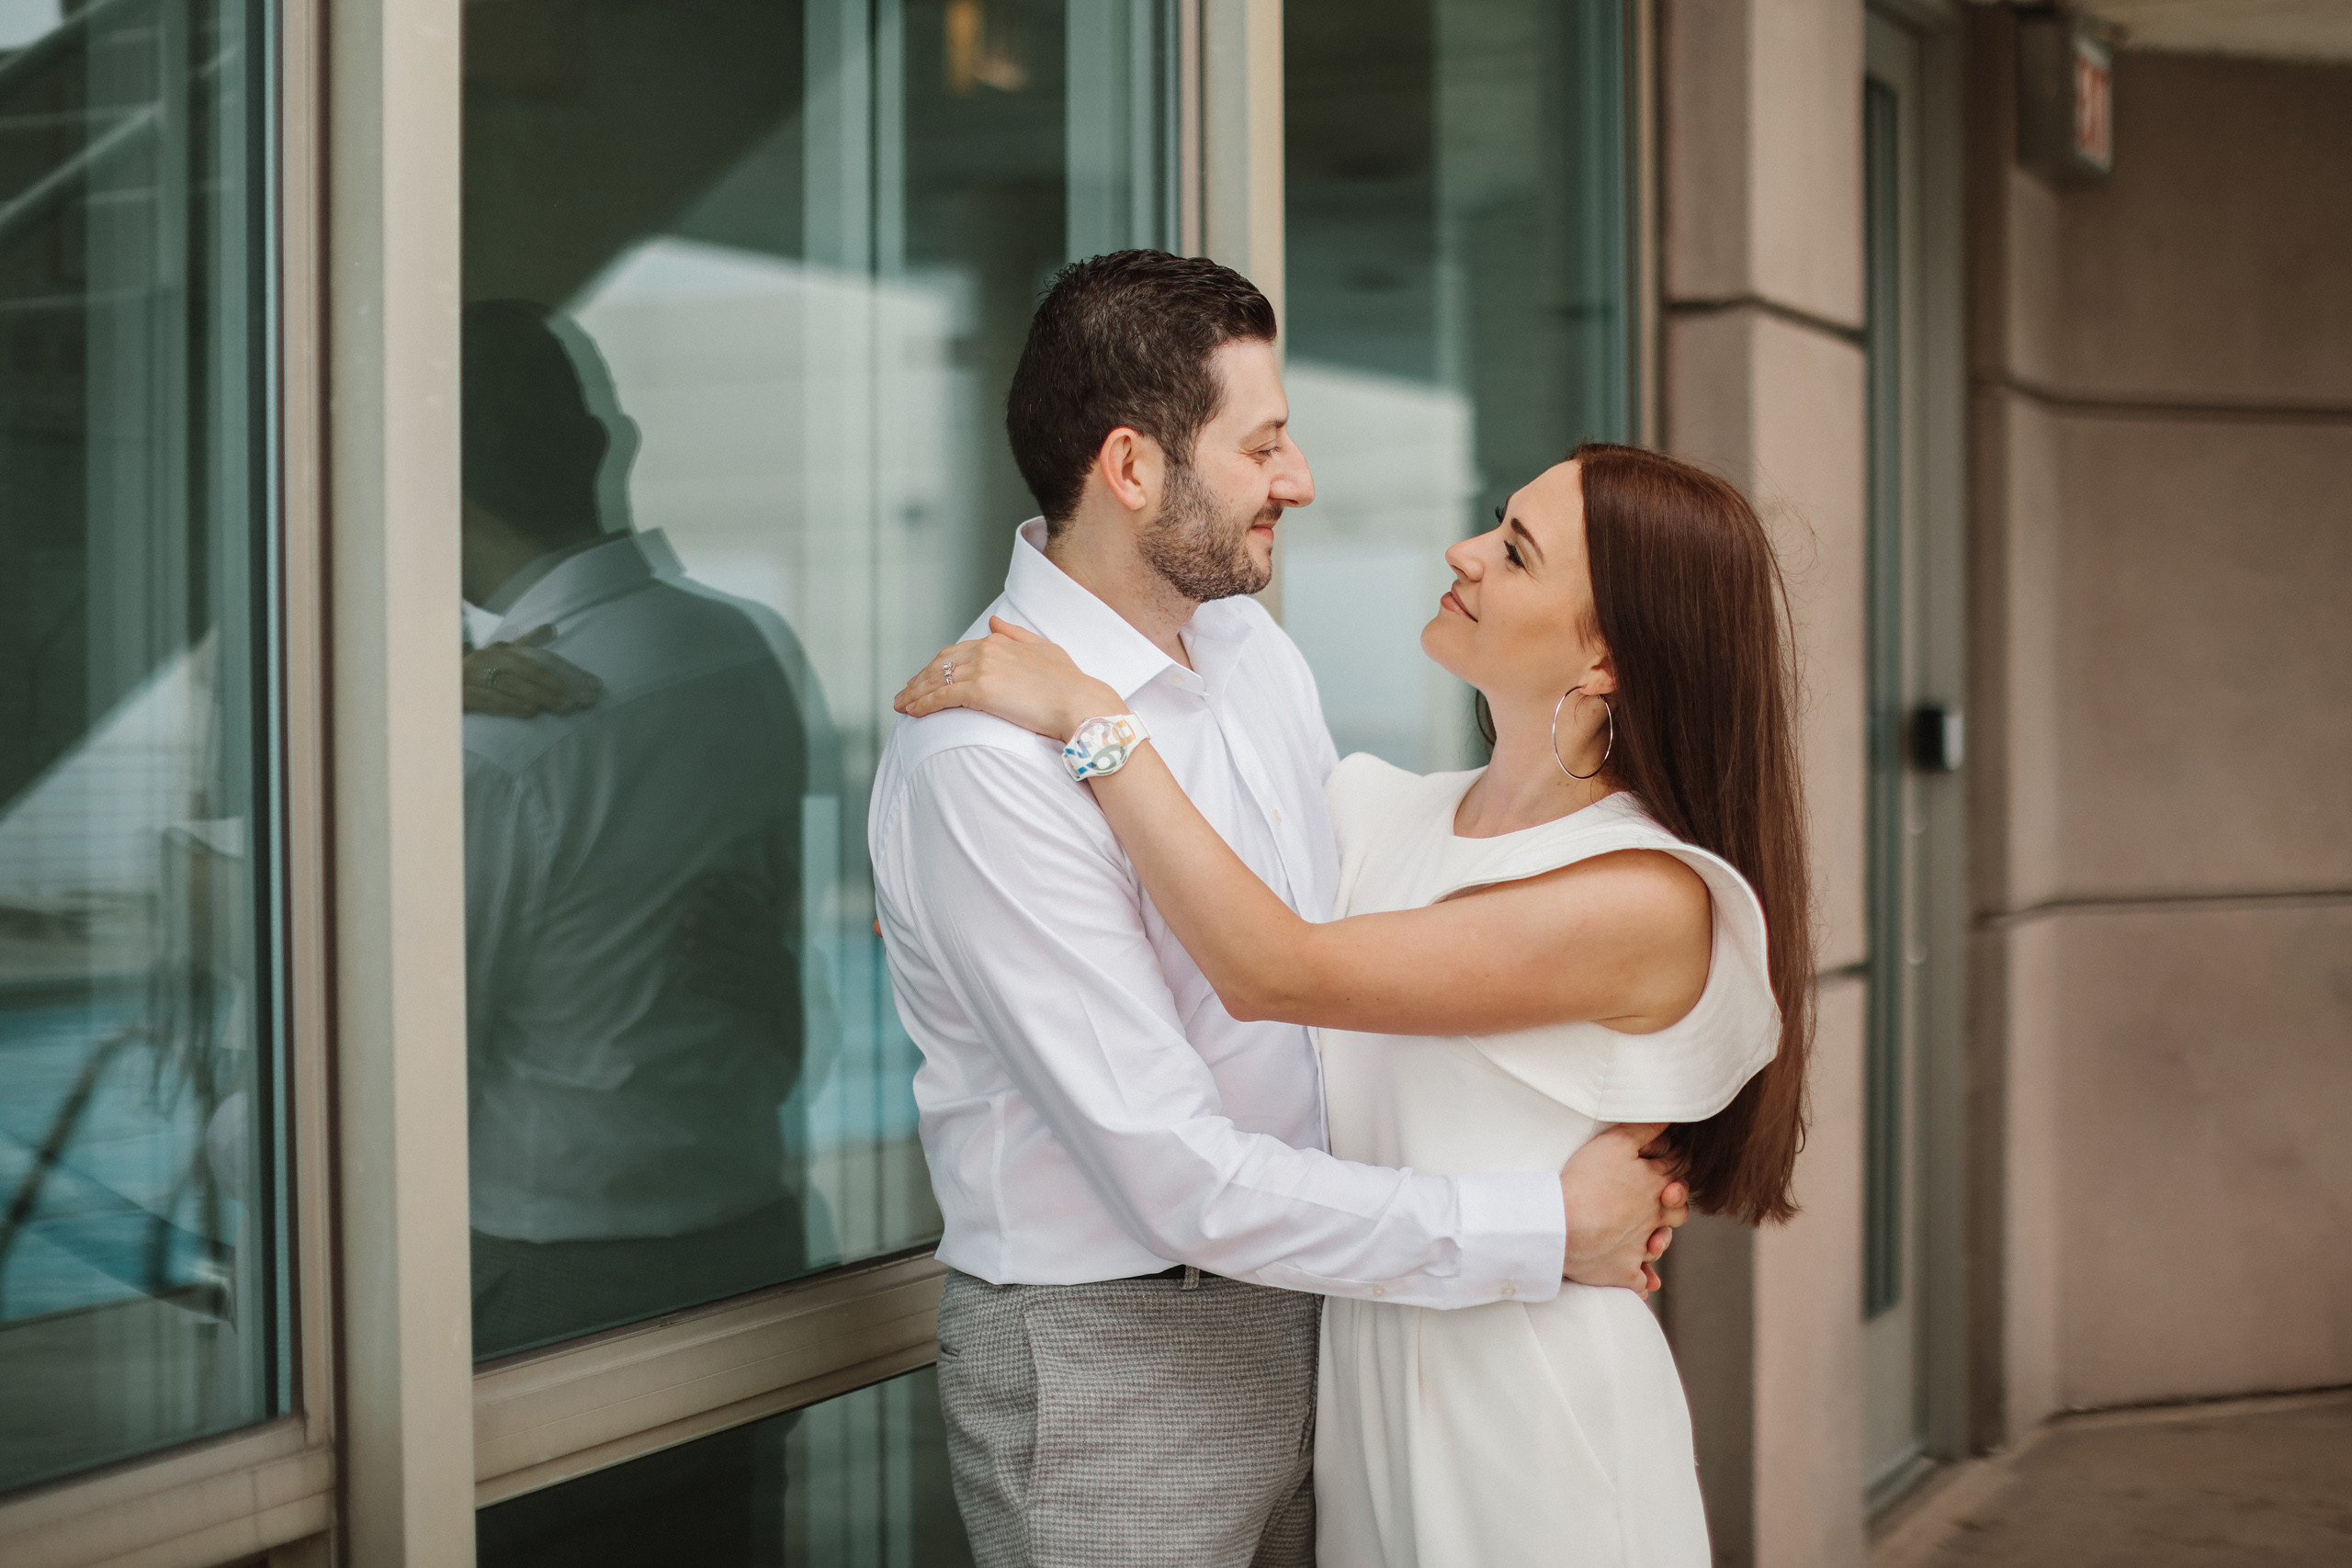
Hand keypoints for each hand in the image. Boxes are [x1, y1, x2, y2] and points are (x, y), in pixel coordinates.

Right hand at [464, 624, 602, 717]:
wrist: (432, 683)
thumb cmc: (475, 672)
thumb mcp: (499, 656)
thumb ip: (526, 645)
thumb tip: (551, 628)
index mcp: (499, 650)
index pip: (539, 659)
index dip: (566, 671)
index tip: (592, 684)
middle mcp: (486, 660)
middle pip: (527, 671)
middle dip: (557, 685)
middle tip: (582, 699)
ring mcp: (471, 677)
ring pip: (511, 685)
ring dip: (540, 696)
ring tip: (564, 706)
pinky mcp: (461, 696)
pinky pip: (489, 700)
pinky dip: (511, 706)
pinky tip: (531, 711)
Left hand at [676, 870, 799, 1015]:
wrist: (802, 989)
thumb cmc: (791, 936)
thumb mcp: (791, 903)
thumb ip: (781, 871)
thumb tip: (771, 833)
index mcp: (774, 928)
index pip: (750, 908)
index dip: (728, 893)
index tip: (707, 882)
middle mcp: (766, 950)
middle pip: (735, 935)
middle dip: (711, 926)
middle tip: (686, 918)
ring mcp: (758, 975)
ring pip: (729, 962)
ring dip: (707, 953)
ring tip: (686, 944)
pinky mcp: (750, 996)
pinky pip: (727, 991)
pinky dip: (709, 986)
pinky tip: (690, 981)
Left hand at [894, 617, 1123, 741]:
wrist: (1079, 703)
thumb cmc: (1069, 683)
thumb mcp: (1044, 649)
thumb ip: (1016, 635)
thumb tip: (993, 623)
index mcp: (999, 642)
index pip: (956, 652)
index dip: (937, 667)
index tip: (925, 678)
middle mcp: (986, 651)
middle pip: (941, 665)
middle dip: (920, 679)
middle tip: (904, 694)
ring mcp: (981, 670)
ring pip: (936, 680)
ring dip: (915, 693)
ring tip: (902, 705)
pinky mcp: (979, 692)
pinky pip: (941, 697)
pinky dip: (922, 703)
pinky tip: (912, 711)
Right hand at [1558, 1122, 1690, 1297]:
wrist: (1561, 1226)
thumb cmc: (1584, 1182)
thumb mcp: (1615, 1143)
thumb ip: (1644, 1128)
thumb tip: (1671, 1116)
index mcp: (1655, 1185)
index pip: (1677, 1168)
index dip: (1675, 1159)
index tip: (1669, 1154)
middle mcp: (1653, 1218)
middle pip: (1677, 1210)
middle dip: (1674, 1202)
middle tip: (1664, 1197)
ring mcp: (1639, 1248)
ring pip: (1660, 1245)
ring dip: (1660, 1240)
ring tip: (1653, 1238)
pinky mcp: (1623, 1272)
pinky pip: (1641, 1282)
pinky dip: (1645, 1281)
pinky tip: (1646, 1280)